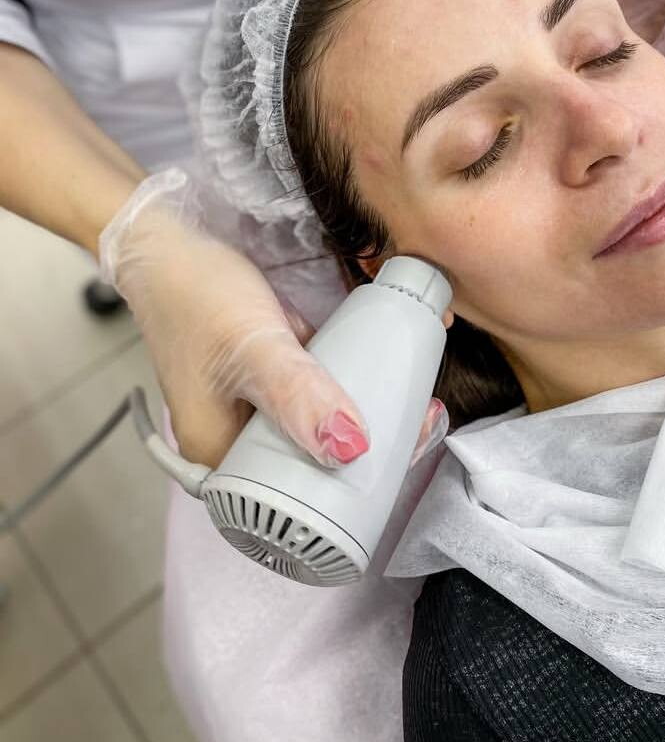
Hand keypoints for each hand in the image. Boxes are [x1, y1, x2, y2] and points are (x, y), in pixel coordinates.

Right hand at [98, 168, 448, 469]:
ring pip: (318, 429)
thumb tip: (351, 448)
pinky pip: (313, 396)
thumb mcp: (252, 345)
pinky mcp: (265, 381)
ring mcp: (252, 412)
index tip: (407, 448)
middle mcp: (237, 444)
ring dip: (366, 414)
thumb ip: (297, 394)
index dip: (360, 483)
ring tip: (412, 397)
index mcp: (222, 459)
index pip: (301, 497)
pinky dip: (346, 385)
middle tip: (420, 417)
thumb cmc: (194, 292)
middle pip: (317, 464)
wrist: (167, 244)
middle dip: (374, 448)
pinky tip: (380, 370)